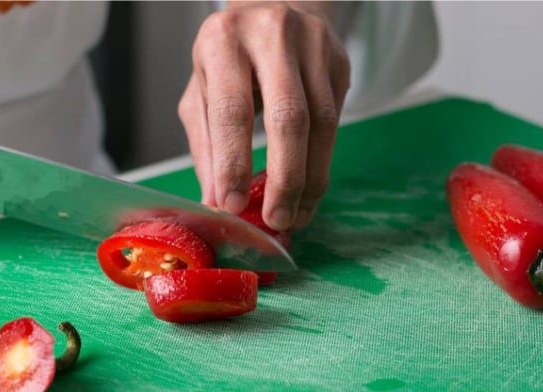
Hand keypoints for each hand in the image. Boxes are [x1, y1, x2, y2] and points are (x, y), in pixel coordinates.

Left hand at [179, 1, 349, 230]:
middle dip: (284, 178)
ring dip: (309, 180)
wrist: (276, 4)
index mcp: (224, 41)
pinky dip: (321, 164)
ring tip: (293, 216)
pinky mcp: (340, 62)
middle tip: (275, 220)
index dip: (233, 163)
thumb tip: (216, 200)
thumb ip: (206, 144)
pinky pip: (334, 122)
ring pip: (321, 124)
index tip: (232, 205)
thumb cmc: (228, 56)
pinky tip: (308, 191)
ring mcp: (314, 46)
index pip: (232, 110)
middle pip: (288, 117)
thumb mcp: (202, 91)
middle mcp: (272, 37)